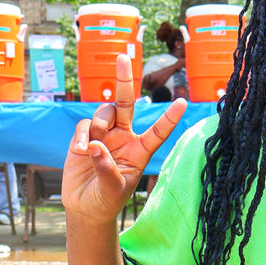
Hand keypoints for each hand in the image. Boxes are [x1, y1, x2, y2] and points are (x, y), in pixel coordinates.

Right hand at [62, 54, 185, 222]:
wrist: (86, 207)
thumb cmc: (107, 200)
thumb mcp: (113, 189)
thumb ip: (107, 168)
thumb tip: (95, 146)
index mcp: (140, 150)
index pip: (157, 131)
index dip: (169, 118)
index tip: (183, 102)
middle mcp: (124, 137)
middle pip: (126, 103)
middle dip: (125, 80)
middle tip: (123, 57)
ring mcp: (104, 135)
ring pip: (104, 112)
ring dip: (100, 122)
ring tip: (93, 145)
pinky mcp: (84, 138)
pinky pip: (84, 126)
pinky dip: (83, 135)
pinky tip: (82, 150)